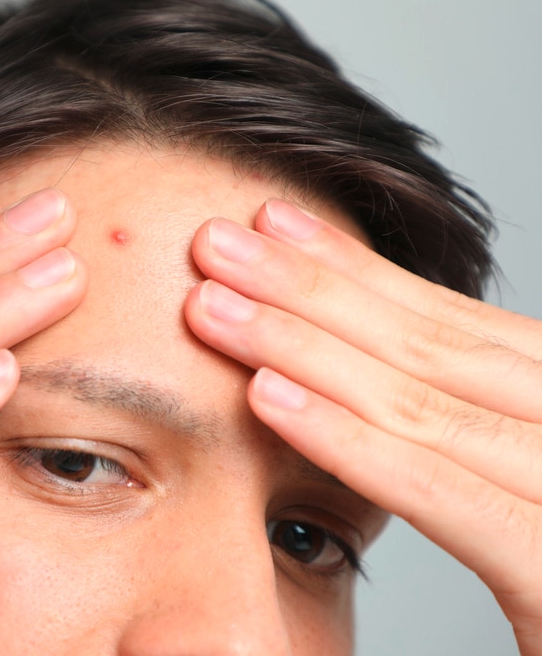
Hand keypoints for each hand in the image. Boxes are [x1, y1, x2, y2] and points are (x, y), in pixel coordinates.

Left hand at [185, 199, 541, 654]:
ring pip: (426, 404)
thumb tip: (353, 384)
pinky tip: (268, 399)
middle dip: (311, 289)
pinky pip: (445, 494)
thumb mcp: (517, 496)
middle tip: (214, 242)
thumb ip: (459, 444)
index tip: (274, 226)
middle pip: (434, 350)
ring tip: (210, 306)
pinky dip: (349, 441)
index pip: (458, 330)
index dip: (359, 270)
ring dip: (302, 347)